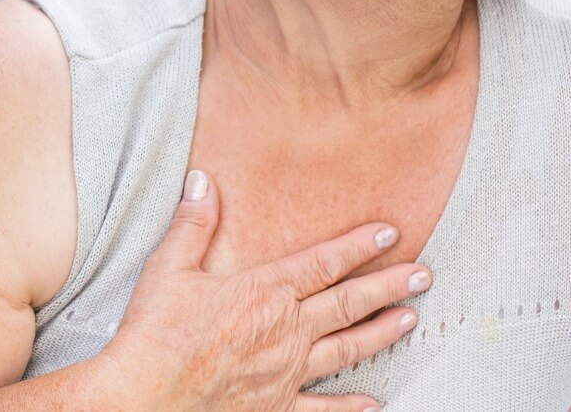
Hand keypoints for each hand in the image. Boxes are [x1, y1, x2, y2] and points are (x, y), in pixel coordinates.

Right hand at [101, 171, 427, 410]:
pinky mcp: (275, 407)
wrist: (146, 395)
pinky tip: (373, 404)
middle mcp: (285, 331)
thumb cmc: (155, 333)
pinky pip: (322, 408)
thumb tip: (204, 181)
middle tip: (424, 275)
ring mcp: (285, 372)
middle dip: (390, 286)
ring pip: (347, 349)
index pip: (323, 262)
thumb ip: (193, 223)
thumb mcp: (168, 267)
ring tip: (410, 319)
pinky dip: (350, 407)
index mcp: (263, 291)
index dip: (359, 246)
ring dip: (382, 332)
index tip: (389, 232)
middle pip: (348, 303)